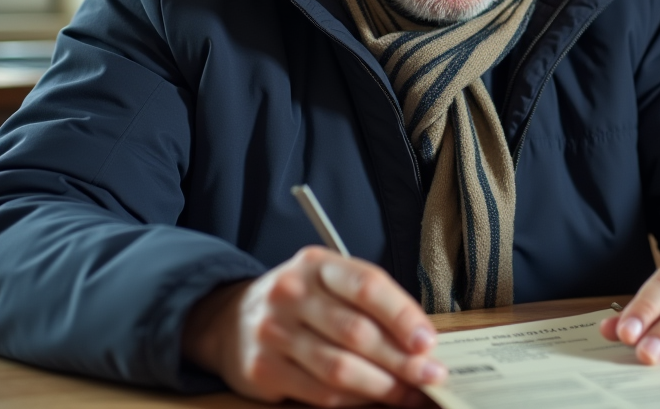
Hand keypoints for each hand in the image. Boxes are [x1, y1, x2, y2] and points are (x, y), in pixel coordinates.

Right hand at [182, 246, 445, 406]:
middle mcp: (292, 293)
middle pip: (357, 332)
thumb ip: (371, 304)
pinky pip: (319, 393)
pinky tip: (372, 399)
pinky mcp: (262, 369)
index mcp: (317, 264)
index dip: (403, 315)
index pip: (367, 285)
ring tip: (408, 392)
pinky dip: (354, 400)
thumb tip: (421, 343)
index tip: (428, 342)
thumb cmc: (300, 302)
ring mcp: (273, 331)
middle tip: (430, 375)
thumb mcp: (329, 283)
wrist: (230, 320)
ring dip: (382, 386)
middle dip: (401, 359)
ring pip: (339, 368)